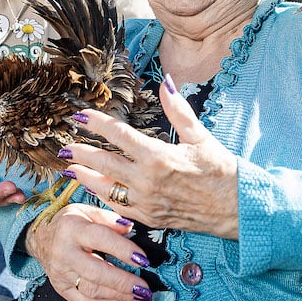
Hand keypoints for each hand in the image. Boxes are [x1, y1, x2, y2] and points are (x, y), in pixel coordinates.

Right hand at [26, 203, 150, 300]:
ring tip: (140, 298)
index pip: (101, 239)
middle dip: (123, 282)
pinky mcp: (61, 289)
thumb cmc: (70, 223)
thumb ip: (109, 219)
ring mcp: (61, 274)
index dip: (124, 250)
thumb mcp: (87, 211)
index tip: (144, 260)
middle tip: (145, 288)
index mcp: (72, 228)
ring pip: (92, 291)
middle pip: (96, 272)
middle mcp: (64, 252)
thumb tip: (129, 229)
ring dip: (119, 297)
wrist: (40, 238)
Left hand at [64, 76, 238, 238]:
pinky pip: (118, 207)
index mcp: (158, 156)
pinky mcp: (150, 218)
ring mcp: (147, 202)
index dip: (96, 124)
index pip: (118, 135)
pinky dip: (102, 197)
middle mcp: (148, 180)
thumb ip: (178, 110)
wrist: (237, 209)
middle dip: (81, 152)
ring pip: (106, 187)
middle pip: (104, 162)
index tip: (80, 117)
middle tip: (64, 145)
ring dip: (85, 176)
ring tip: (69, 168)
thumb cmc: (222, 170)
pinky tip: (93, 189)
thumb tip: (166, 82)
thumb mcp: (201, 136)